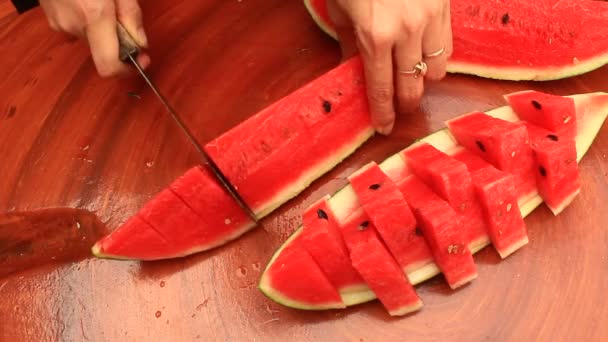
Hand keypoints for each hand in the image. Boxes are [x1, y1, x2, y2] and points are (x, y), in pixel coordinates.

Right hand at [39, 0, 150, 76]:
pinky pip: (78, 27)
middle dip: (120, 39)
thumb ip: (132, 14)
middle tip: (125, 14)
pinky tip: (89, 0)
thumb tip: (141, 43)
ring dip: (104, 27)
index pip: (108, 66)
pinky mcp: (51, 17)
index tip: (142, 59)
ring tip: (104, 1)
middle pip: (104, 50)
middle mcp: (73, 25)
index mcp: (93, 16)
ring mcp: (59, 22)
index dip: (127, 70)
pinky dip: (89, 20)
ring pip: (92, 37)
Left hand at [327, 0, 452, 134]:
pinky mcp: (445, 7)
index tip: (384, 127)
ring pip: (437, 70)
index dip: (383, 113)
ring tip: (413, 72)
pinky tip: (424, 50)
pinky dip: (437, 54)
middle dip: (406, 102)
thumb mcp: (341, 9)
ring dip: (424, 77)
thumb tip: (350, 71)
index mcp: (376, 36)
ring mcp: (430, 18)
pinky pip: (447, 45)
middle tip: (401, 105)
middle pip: (413, 86)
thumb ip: (348, 43)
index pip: (382, 89)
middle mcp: (407, 32)